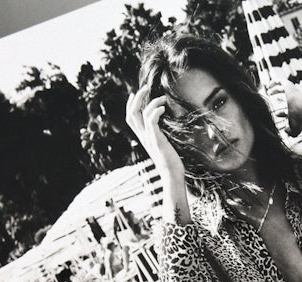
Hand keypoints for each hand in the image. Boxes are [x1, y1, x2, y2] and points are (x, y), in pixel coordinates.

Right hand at [126, 84, 189, 222]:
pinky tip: (163, 108)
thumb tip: (164, 127)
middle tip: (145, 87)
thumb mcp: (162, 145)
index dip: (130, 104)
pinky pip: (151, 121)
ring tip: (162, 97)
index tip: (134, 93)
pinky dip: (155, 111)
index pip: (130, 118)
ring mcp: (148, 138)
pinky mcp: (156, 140)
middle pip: (131, 113)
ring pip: (140, 115)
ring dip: (150, 102)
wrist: (172, 174)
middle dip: (137, 98)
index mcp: (143, 136)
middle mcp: (143, 136)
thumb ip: (159, 135)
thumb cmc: (171, 160)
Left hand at [266, 80, 301, 133]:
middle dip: (277, 99)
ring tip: (269, 92)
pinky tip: (269, 86)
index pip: (288, 109)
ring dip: (275, 90)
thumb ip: (290, 132)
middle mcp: (294, 99)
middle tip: (271, 100)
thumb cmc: (299, 118)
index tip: (277, 114)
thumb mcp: (295, 129)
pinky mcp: (288, 85)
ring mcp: (291, 91)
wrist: (301, 108)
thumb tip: (286, 131)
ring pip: (282, 88)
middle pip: (284, 98)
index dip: (281, 112)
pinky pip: (279, 80)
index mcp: (296, 108)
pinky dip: (274, 82)